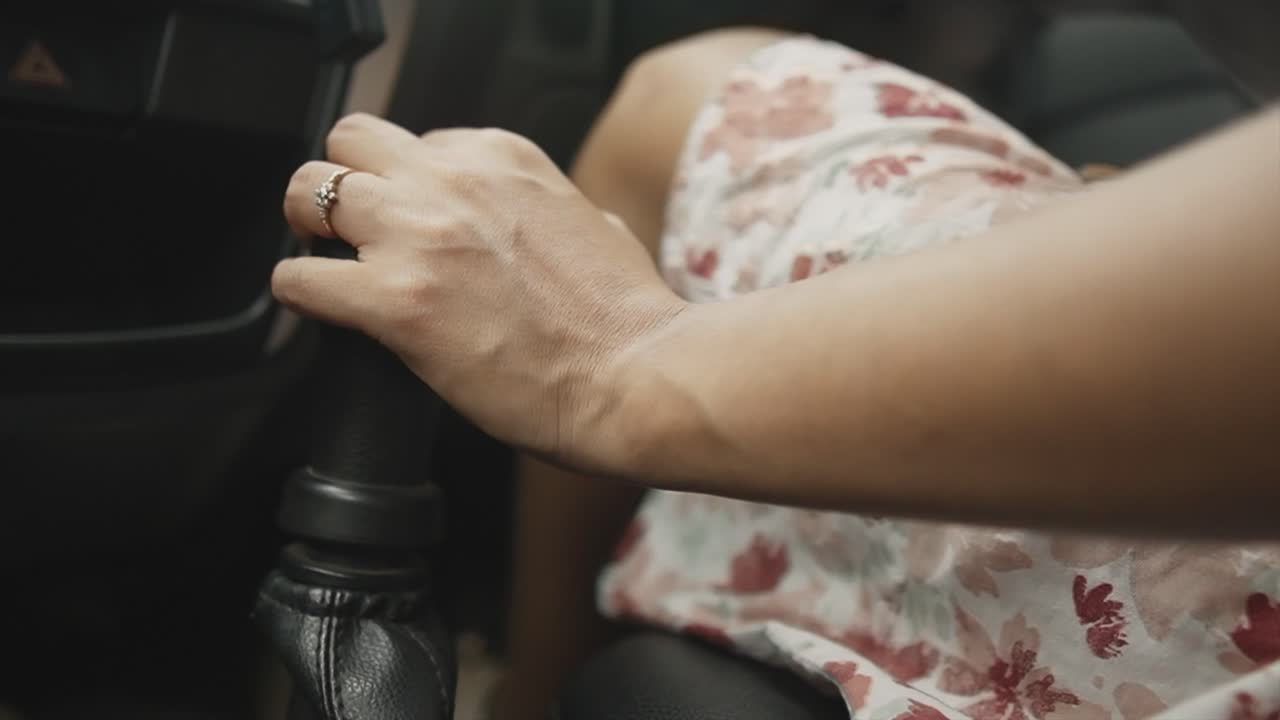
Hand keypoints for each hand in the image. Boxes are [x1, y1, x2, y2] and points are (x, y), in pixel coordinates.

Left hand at [276, 114, 685, 467]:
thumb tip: (525, 225)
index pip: (418, 143)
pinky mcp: (394, 302)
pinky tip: (326, 313)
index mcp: (500, 158)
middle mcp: (452, 182)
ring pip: (307, 194)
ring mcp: (418, 238)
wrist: (636, 376)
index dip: (409, 187)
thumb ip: (543, 207)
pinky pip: (299, 279)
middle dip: (342, 185)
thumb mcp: (593, 224)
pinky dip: (303, 295)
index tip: (415, 223)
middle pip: (349, 144)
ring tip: (328, 265)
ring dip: (309, 231)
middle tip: (348, 229)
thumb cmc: (626, 318)